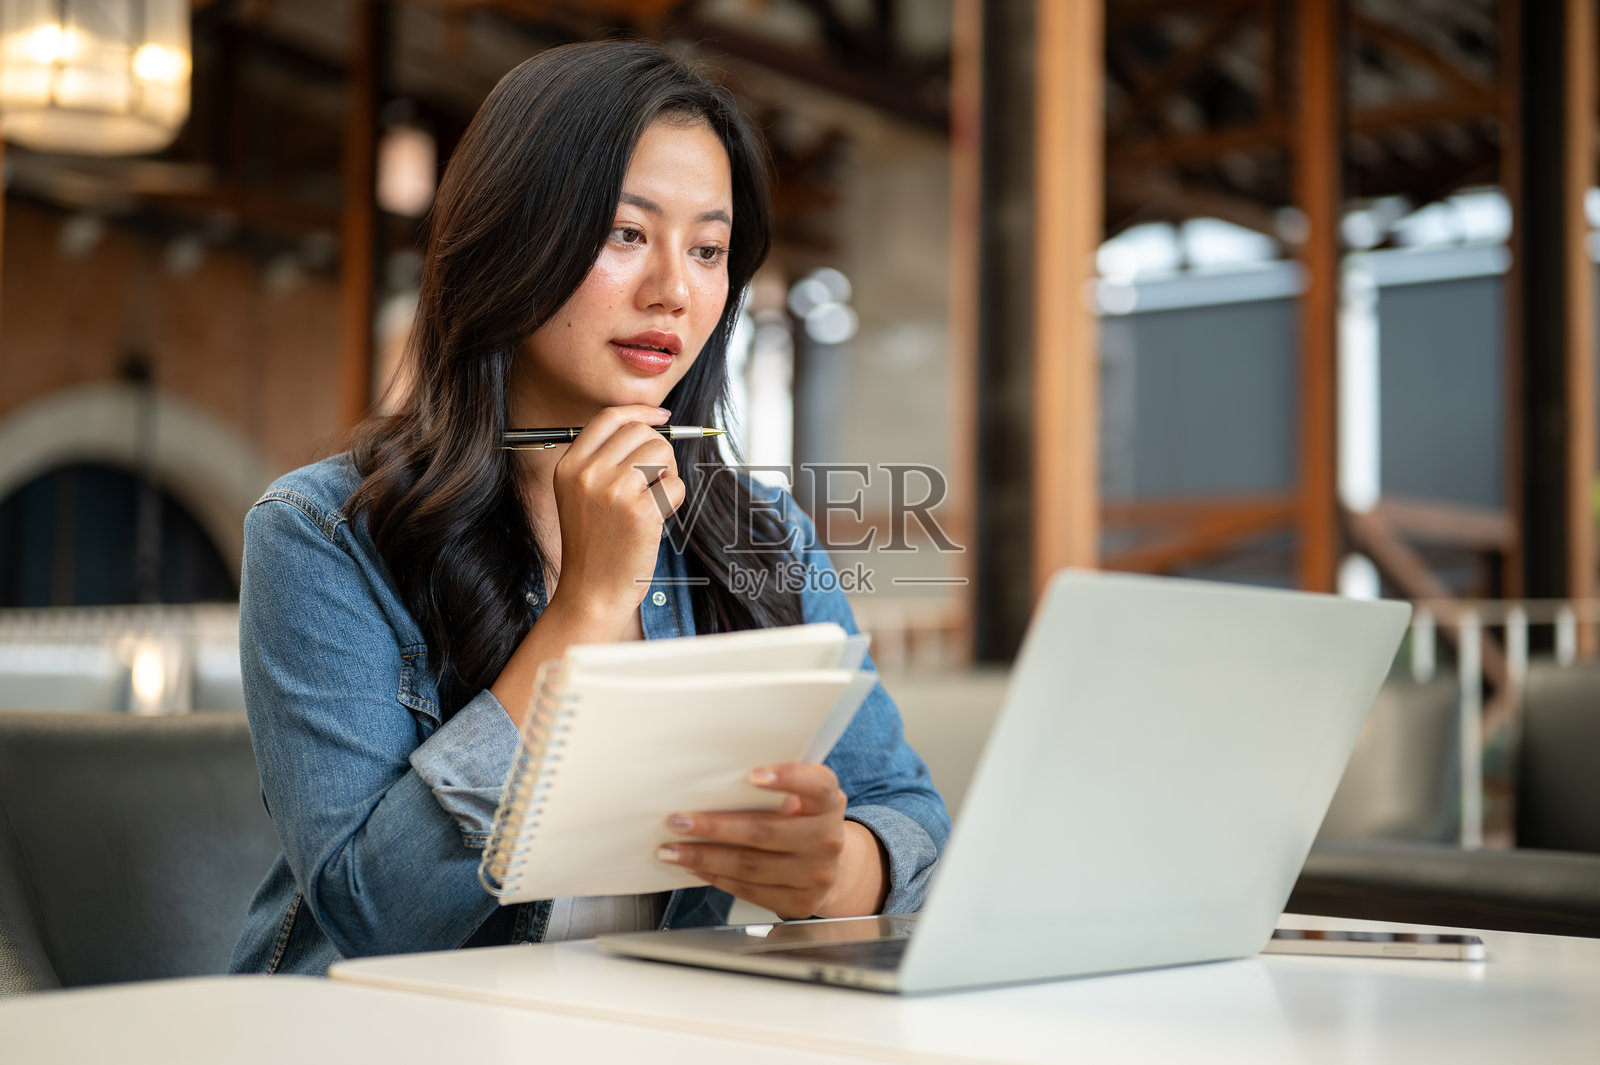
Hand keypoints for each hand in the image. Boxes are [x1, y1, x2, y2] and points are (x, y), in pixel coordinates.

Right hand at [548, 405, 683, 625]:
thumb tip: (650, 426)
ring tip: (654, 499)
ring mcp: (613, 491)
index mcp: (570, 466)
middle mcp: (588, 474)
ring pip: (662, 453)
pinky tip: (658, 518)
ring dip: (668, 474)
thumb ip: (604, 461)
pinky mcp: (640, 512)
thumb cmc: (594, 545)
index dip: (641, 412)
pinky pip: (676, 485)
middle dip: (660, 451)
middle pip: (641, 432)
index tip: (662, 417)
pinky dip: (675, 500)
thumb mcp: (580, 496)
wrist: (591, 592)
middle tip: (657, 479)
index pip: (610, 418)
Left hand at [657, 764, 887, 919]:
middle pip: (765, 832)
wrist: (831, 865)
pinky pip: (751, 891)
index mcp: (828, 802)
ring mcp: (817, 874)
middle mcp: (828, 838)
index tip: (752, 776)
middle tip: (677, 821)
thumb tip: (712, 782)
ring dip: (704, 858)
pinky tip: (695, 867)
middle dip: (714, 827)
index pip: (816, 785)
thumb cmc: (802, 820)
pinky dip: (717, 878)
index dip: (787, 778)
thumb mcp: (801, 797)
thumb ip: (774, 788)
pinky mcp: (802, 902)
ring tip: (672, 850)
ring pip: (751, 866)